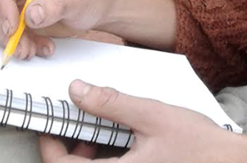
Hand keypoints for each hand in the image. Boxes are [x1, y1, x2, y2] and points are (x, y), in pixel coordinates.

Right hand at [0, 0, 114, 59]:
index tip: (12, 28)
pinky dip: (21, 44)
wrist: (99, 7)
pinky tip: (41, 47)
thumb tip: (30, 15)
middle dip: (6, 28)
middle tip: (22, 48)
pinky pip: (8, 33)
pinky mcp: (20, 15)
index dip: (2, 3)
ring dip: (12, 40)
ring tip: (34, 49)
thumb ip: (55, 6)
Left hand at [39, 79, 246, 162]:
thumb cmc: (198, 144)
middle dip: (69, 150)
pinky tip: (119, 142)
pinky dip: (106, 160)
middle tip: (78, 125)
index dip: (49, 147)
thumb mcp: (152, 115)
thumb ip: (112, 104)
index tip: (50, 125)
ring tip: (99, 132)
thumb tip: (77, 90)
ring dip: (87, 157)